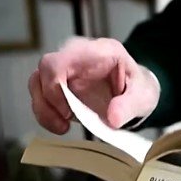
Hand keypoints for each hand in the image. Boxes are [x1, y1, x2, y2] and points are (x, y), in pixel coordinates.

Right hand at [29, 37, 159, 133]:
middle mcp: (77, 56)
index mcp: (98, 52)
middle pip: (44, 70)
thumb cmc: (137, 87)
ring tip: (62, 127)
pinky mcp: (60, 85)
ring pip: (37, 83)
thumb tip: (113, 119)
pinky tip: (62, 125)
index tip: (68, 111)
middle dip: (48, 101)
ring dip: (44, 110)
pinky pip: (42, 97)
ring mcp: (66, 70)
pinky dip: (47, 114)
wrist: (136, 91)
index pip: (60, 60)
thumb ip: (129, 105)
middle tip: (65, 122)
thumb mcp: (143, 96)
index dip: (54, 85)